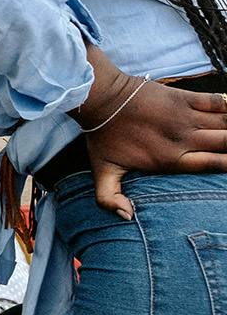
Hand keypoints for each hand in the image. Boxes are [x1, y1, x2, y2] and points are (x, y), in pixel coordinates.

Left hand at [83, 77, 226, 218]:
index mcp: (170, 159)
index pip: (215, 165)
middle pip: (226, 143)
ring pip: (226, 123)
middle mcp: (183, 139)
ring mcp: (184, 117)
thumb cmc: (102, 135)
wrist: (99, 99)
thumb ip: (109, 198)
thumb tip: (127, 217)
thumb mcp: (102, 171)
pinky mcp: (182, 98)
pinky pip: (216, 101)